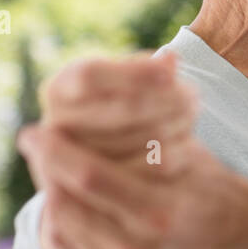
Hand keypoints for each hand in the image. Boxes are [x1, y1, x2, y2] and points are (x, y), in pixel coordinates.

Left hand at [17, 51, 247, 248]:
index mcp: (162, 212)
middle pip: (67, 199)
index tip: (35, 127)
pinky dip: (55, 214)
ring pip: (60, 218)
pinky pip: (60, 243)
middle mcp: (139, 247)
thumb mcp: (185, 141)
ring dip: (49, 184)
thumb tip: (164, 61)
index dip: (57, 150)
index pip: (92, 177)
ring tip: (49, 161)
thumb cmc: (196, 175)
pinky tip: (63, 193)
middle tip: (31, 137)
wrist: (220, 229)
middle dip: (46, 163)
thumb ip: (160, 108)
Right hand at [39, 50, 197, 161]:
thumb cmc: (120, 104)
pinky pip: (143, 171)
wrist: (104, 156)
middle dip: (163, 101)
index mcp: (58, 90)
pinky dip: (171, 154)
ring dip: (172, 125)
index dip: (133, 73)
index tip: (171, 72)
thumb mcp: (127, 81)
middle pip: (117, 110)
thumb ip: (146, 70)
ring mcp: (68, 160)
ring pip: (132, 143)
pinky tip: (187, 143)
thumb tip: (171, 59)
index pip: (89, 76)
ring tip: (192, 112)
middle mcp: (54, 125)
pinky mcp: (94, 188)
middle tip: (193, 95)